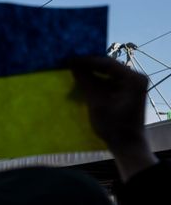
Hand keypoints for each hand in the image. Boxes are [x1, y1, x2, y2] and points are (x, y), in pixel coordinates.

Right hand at [69, 55, 157, 180]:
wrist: (127, 145)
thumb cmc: (114, 126)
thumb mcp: (97, 103)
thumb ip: (86, 82)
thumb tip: (72, 65)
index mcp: (134, 79)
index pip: (108, 63)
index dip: (86, 61)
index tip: (68, 59)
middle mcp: (135, 78)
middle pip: (108, 67)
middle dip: (88, 67)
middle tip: (68, 63)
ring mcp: (131, 85)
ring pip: (107, 74)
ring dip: (90, 75)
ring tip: (72, 72)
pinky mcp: (126, 92)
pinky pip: (108, 82)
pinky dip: (95, 83)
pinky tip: (81, 83)